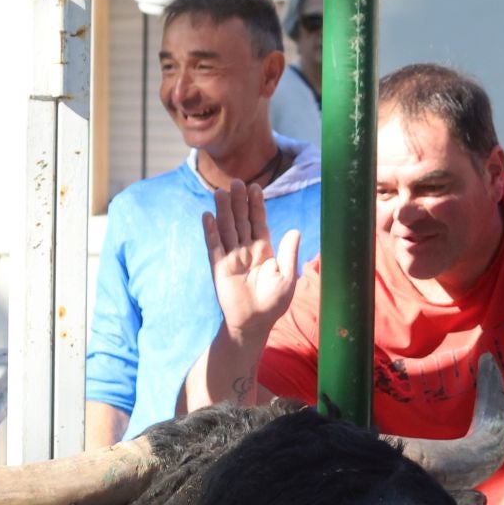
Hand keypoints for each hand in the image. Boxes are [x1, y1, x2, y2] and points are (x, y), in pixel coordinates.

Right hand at [203, 180, 300, 336]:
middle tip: (235, 181)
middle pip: (241, 220)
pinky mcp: (219, 268)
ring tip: (220, 192)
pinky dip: (211, 231)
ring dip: (223, 211)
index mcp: (263, 250)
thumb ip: (289, 253)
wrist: (254, 323)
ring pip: (227, 229)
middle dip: (238, 202)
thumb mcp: (287, 277)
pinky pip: (214, 246)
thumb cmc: (273, 303)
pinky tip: (207, 216)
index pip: (258, 222)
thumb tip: (295, 230)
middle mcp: (246, 250)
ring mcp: (231, 257)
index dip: (256, 205)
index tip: (255, 187)